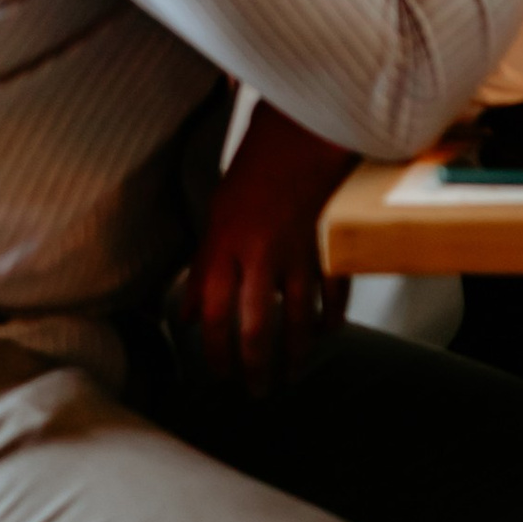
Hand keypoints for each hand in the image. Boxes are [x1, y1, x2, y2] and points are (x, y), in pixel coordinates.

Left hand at [177, 106, 352, 392]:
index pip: (214, 317)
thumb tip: (190, 317)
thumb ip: (204, 270)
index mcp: (225, 246)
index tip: (217, 376)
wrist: (302, 130)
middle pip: (255, 328)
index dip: (214, 355)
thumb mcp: (216, 216)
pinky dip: (331, 317)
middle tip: (256, 391)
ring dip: (295, 354)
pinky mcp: (327, 244)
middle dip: (254, 368)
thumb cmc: (253, 171)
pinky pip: (332, 292)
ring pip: (298, 318)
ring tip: (291, 374)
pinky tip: (327, 333)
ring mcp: (297, 251)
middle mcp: (259, 254)